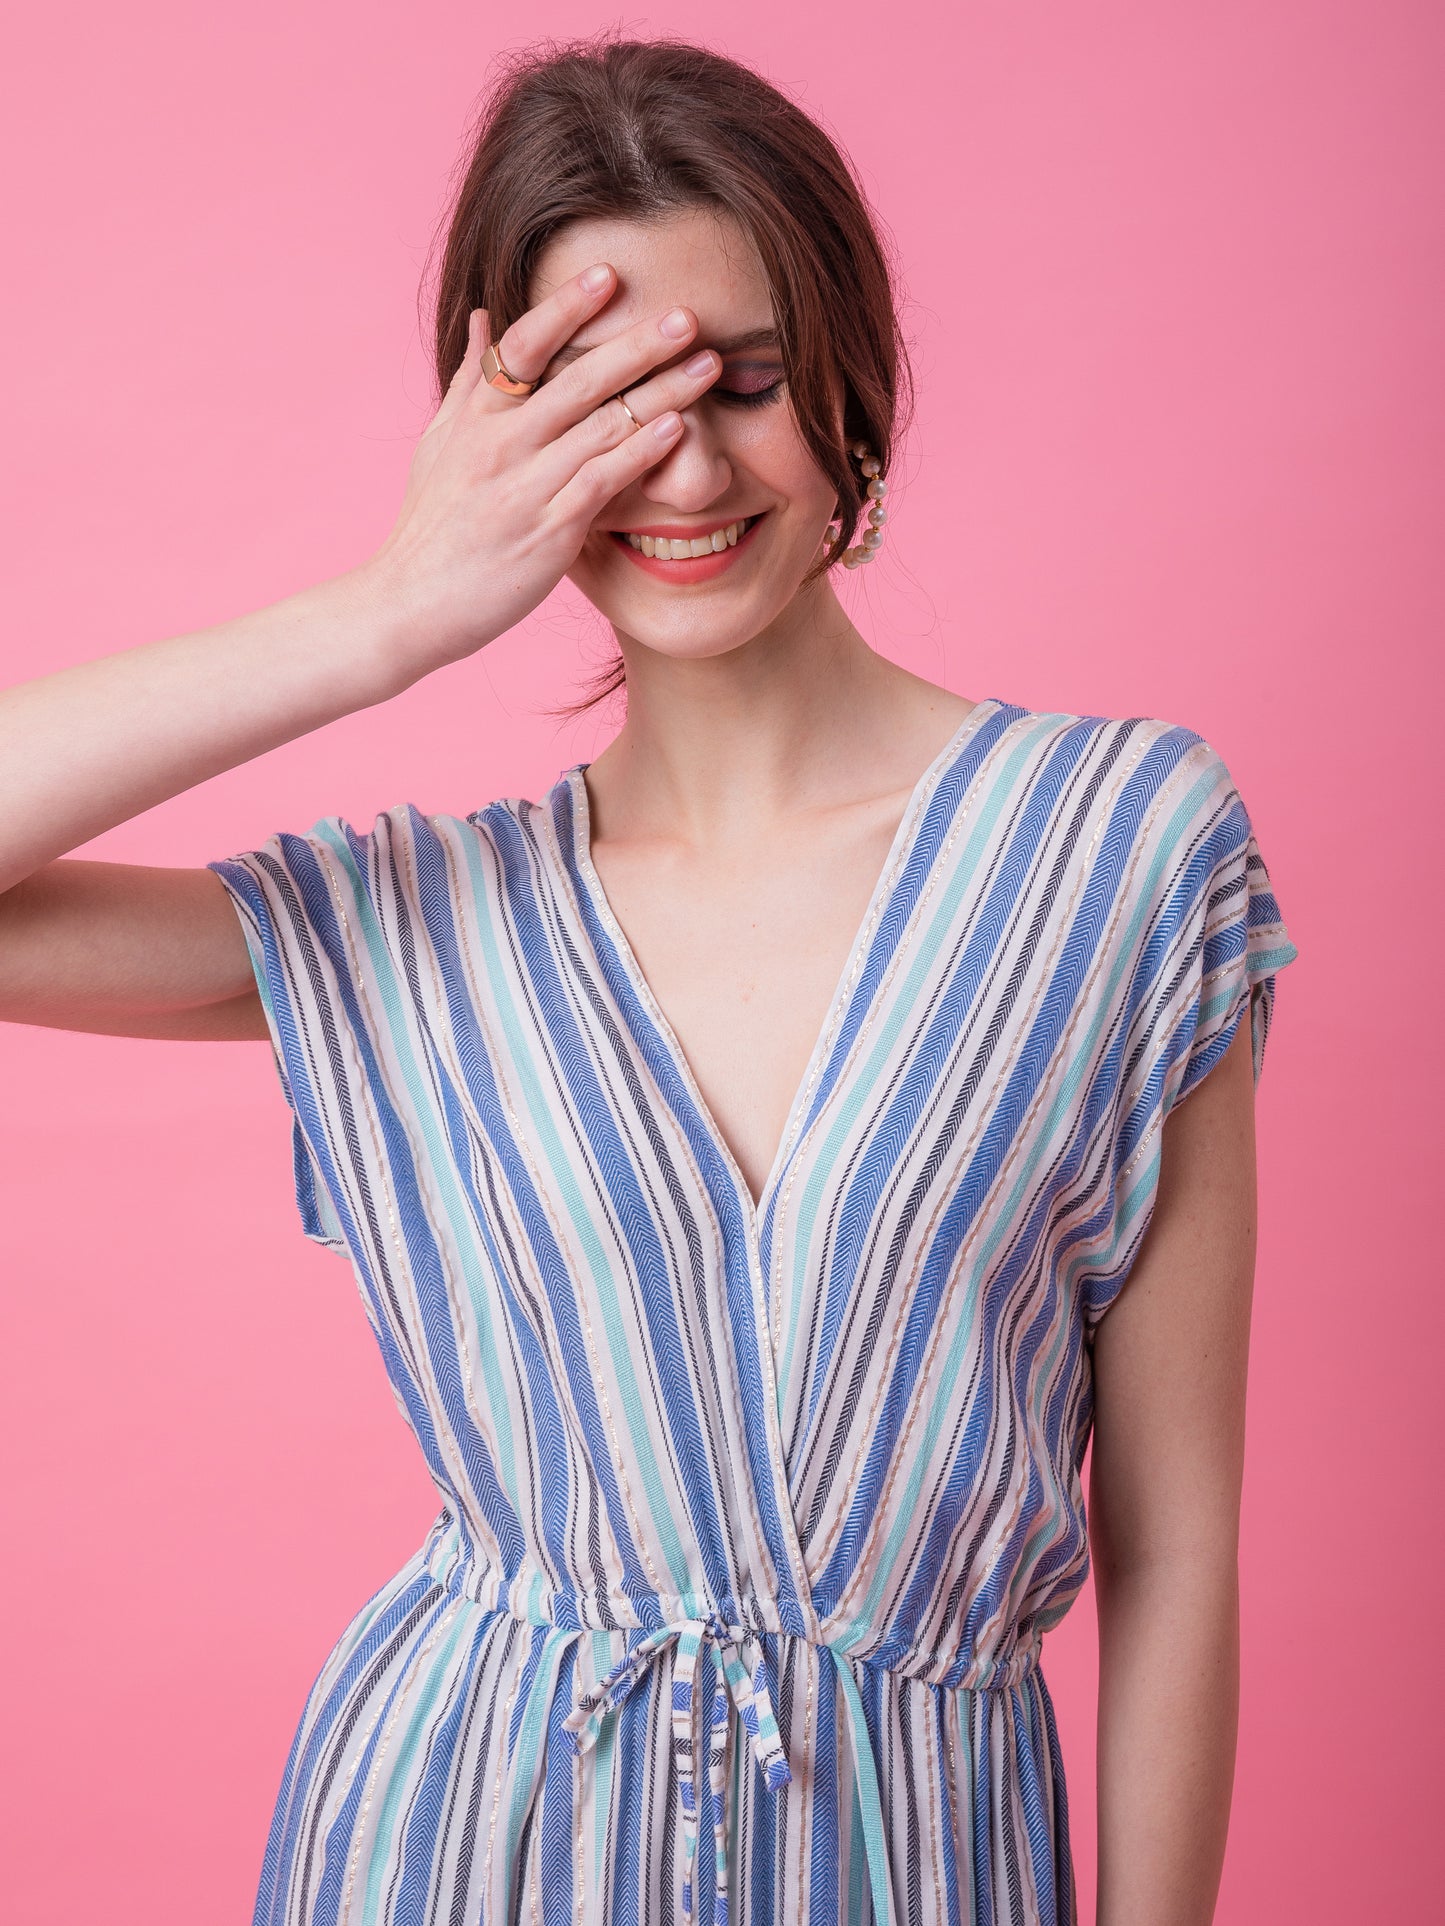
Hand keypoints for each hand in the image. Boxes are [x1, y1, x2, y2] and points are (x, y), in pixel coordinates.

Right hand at [357, 264, 719, 674]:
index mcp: (476, 417)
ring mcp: (524, 487)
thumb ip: (469, 382)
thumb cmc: (430, 528)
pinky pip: (600, 482)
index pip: (523, 346)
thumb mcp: (438, 445)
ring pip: (601, 426)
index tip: (608, 274)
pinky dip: (640, 453)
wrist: (409, 604)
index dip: (565, 307)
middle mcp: (499, 444)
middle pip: (577, 379)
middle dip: (636, 344)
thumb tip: (481, 316)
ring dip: (659, 394)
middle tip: (688, 316)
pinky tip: (676, 429)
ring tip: (707, 366)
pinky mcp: (547, 533)